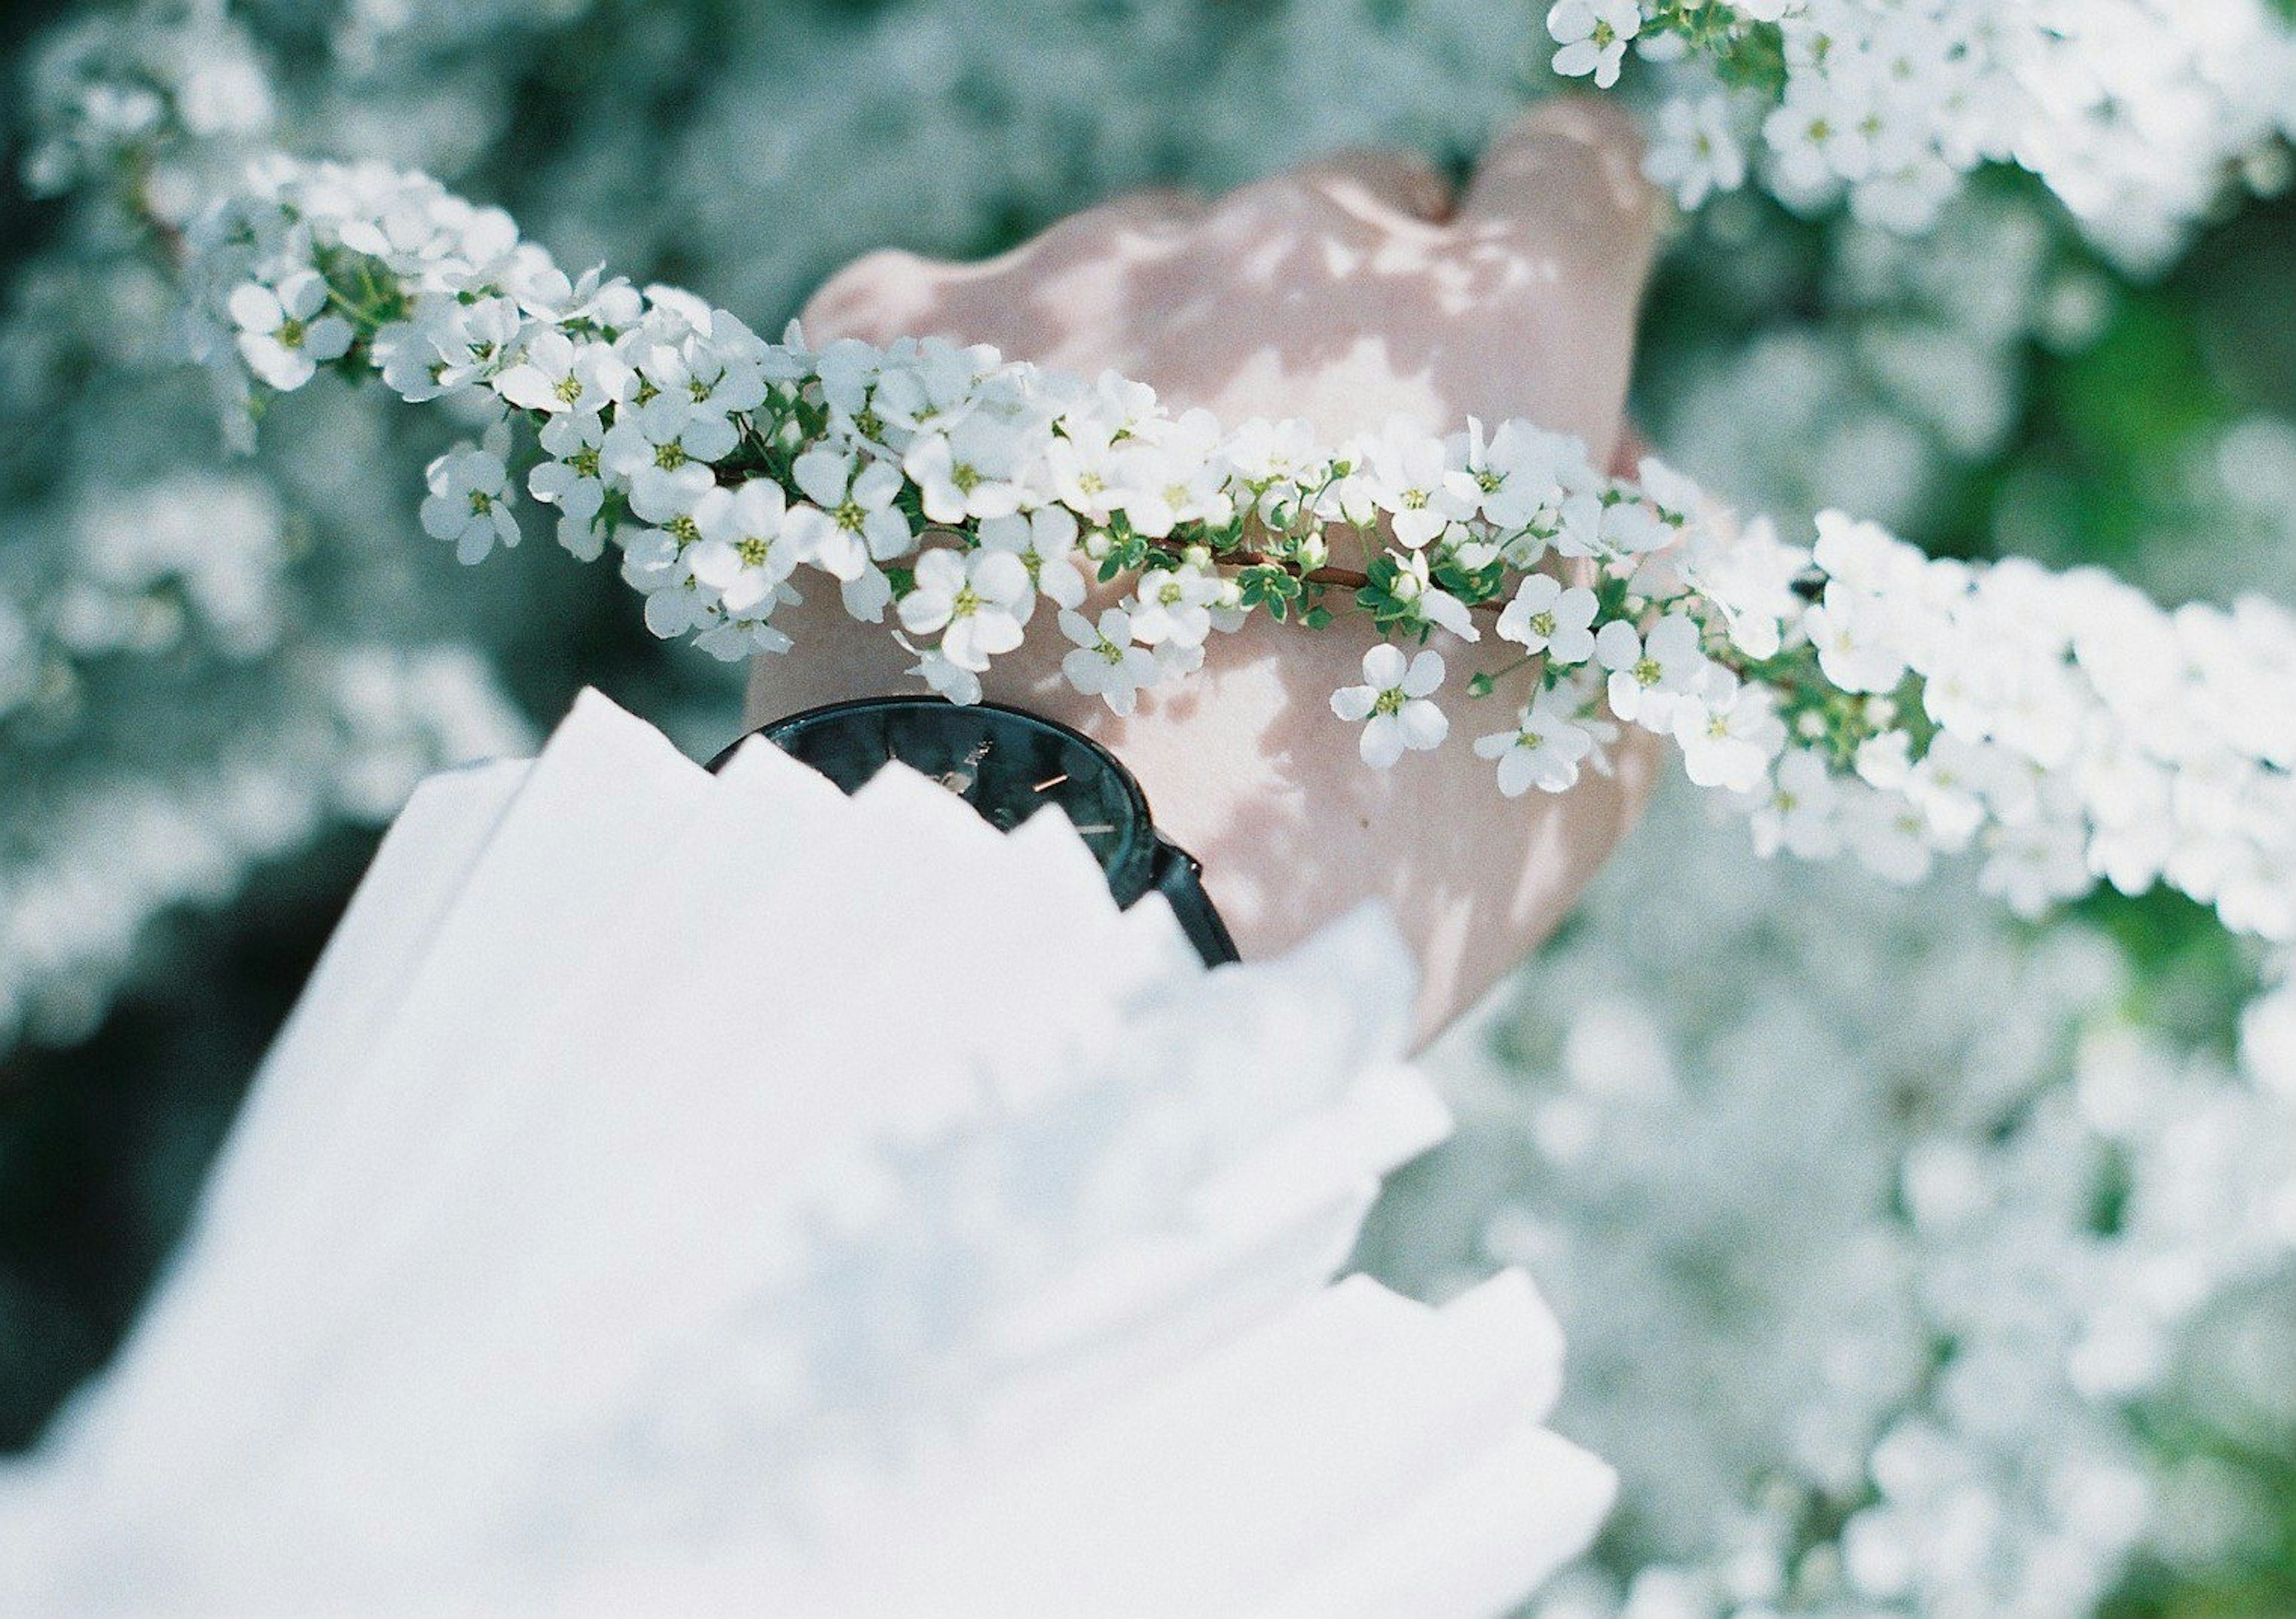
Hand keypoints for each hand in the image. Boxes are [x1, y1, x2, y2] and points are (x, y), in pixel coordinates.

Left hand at [747, 98, 1664, 1044]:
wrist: (1045, 947)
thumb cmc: (1346, 882)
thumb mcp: (1577, 757)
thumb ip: (1629, 576)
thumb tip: (1619, 473)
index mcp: (1492, 344)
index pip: (1573, 175)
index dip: (1556, 242)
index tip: (1519, 315)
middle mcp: (1290, 263)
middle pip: (1352, 209)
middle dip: (1353, 325)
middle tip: (1310, 491)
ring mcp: (1081, 285)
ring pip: (1155, 259)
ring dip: (1168, 364)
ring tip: (1127, 557)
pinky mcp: (904, 343)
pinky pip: (960, 312)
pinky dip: (984, 402)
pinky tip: (988, 532)